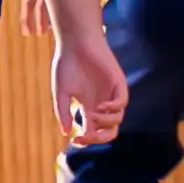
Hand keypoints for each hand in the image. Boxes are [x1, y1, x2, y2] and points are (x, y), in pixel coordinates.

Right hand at [51, 26, 128, 143]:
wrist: (75, 42)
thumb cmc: (66, 64)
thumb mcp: (61, 92)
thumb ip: (63, 112)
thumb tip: (65, 132)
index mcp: (88, 107)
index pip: (93, 131)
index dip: (86, 140)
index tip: (75, 141)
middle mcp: (102, 104)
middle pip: (110, 131)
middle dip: (99, 138)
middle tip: (86, 136)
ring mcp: (111, 94)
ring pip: (117, 120)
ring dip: (104, 122)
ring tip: (90, 114)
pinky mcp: (118, 83)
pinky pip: (122, 103)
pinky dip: (112, 109)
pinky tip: (99, 106)